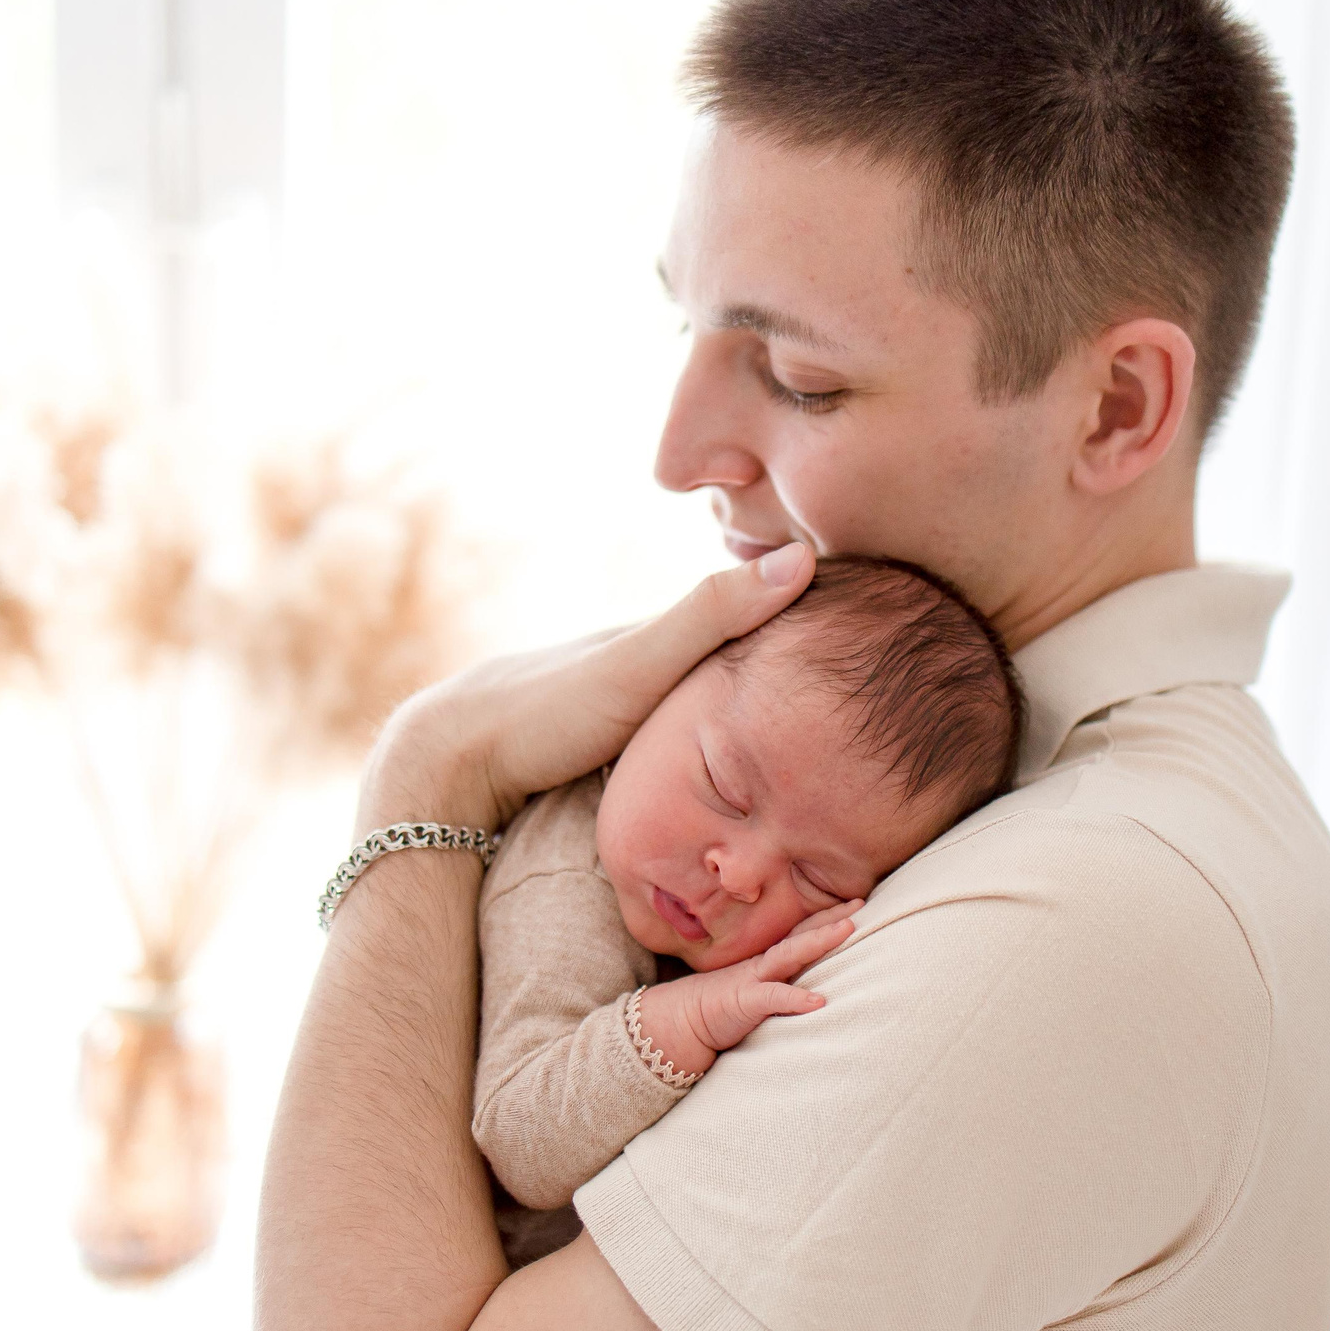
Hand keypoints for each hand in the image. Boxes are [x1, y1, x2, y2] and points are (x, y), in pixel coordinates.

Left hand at [359, 542, 815, 832]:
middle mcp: (639, 661)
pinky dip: (706, 745)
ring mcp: (616, 704)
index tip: (879, 618)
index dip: (809, 616)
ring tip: (809, 732)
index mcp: (658, 636)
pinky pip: (671, 741)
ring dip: (744, 712)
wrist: (450, 762)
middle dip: (783, 665)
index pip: (752, 614)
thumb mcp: (639, 663)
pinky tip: (723, 772)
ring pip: (697, 703)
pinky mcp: (598, 747)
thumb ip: (712, 617)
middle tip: (859, 682)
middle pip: (727, 658)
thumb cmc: (546, 710)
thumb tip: (801, 558)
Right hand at [634, 900, 861, 1077]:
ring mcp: (754, 980)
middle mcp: (764, 964)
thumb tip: (809, 983)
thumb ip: (777, 982)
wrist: (681, 1020)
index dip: (826, 918)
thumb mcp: (753, 989)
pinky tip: (819, 1001)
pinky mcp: (745, 1002)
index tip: (856, 903)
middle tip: (861, 903)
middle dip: (830, 918)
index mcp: (767, 962)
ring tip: (848, 930)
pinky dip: (796, 998)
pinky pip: (773, 998)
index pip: (800, 933)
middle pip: (801, 935)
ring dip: (819, 941)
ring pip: (791, 955)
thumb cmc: (720, 1006)